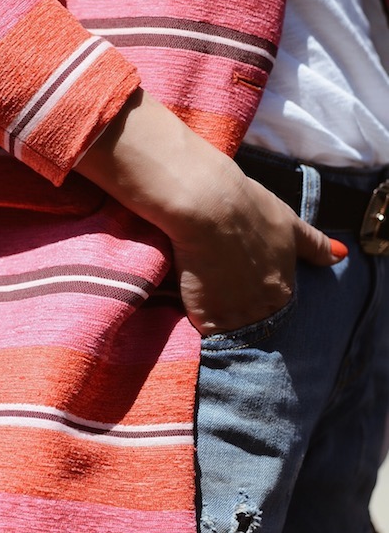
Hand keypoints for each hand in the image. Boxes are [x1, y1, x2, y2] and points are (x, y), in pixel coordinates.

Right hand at [75, 90, 341, 334]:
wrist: (206, 202)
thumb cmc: (245, 202)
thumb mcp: (288, 221)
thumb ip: (314, 243)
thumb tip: (341, 256)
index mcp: (286, 281)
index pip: (278, 300)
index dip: (261, 290)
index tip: (247, 280)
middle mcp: (267, 301)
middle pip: (258, 317)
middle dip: (244, 308)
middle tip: (223, 287)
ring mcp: (238, 312)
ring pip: (234, 327)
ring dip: (223, 318)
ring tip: (205, 296)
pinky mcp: (208, 317)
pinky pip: (206, 330)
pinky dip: (200, 321)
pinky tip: (191, 306)